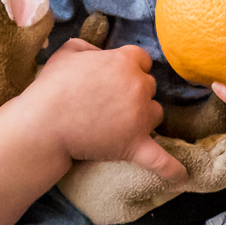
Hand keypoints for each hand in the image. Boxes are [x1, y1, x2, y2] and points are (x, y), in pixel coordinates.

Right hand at [20, 38, 184, 184]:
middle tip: (109, 104)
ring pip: (156, 114)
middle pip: (149, 87)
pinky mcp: (135, 144)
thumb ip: (91, 47)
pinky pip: (161, 159)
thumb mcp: (68, 52)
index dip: (129, 70)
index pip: (142, 61)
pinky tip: (183, 177)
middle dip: (134, 94)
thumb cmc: (52, 87)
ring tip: (118, 126)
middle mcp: (138, 86)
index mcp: (125, 61)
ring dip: (144, 118)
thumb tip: (100, 52)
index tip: (115, 80)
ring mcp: (140, 116)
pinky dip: (172, 169)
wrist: (43, 123)